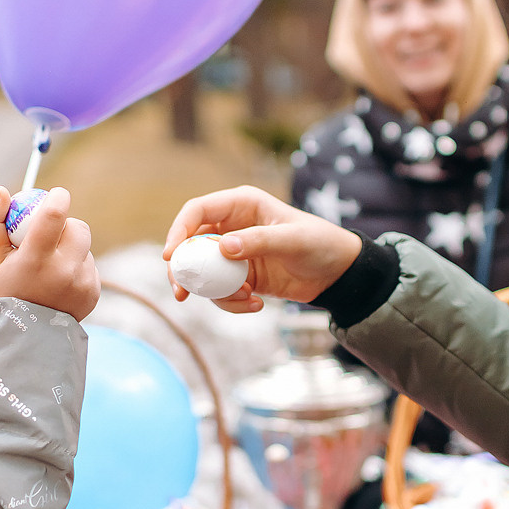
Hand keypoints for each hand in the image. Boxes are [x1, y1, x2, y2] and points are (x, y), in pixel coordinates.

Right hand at [0, 186, 98, 321]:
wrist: (23, 338)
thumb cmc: (3, 292)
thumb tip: (2, 191)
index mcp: (35, 261)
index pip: (55, 216)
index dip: (58, 198)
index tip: (55, 194)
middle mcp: (63, 273)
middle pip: (77, 227)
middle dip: (65, 224)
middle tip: (48, 234)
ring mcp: (82, 284)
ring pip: (84, 246)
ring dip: (70, 246)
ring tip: (48, 265)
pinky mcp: (93, 292)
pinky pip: (88, 264)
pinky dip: (76, 265)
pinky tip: (58, 283)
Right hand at [161, 185, 361, 313]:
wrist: (337, 273)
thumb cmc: (320, 243)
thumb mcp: (293, 240)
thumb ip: (259, 241)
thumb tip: (223, 247)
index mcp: (241, 204)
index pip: (197, 211)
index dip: (179, 230)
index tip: (171, 256)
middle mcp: (232, 226)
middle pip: (190, 244)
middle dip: (183, 270)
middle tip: (181, 293)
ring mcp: (234, 253)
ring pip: (202, 272)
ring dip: (214, 291)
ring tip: (245, 299)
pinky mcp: (240, 277)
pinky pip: (221, 291)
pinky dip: (231, 302)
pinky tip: (256, 305)